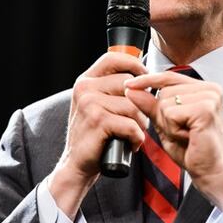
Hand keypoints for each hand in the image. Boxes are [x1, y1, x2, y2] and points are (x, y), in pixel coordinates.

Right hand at [48, 52, 147, 218]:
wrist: (77, 165)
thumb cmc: (95, 135)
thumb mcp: (98, 105)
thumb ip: (113, 88)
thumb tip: (144, 74)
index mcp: (86, 80)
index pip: (113, 58)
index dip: (134, 64)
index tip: (145, 78)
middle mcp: (85, 87)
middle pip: (129, 84)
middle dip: (141, 105)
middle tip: (136, 122)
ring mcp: (89, 103)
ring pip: (133, 106)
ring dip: (140, 124)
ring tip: (132, 134)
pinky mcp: (97, 121)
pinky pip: (131, 125)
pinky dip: (136, 138)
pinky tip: (131, 144)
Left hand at [124, 71, 222, 208]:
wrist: (209, 171)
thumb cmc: (192, 149)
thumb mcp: (166, 123)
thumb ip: (150, 105)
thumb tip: (131, 89)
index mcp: (204, 89)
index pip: (170, 77)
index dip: (148, 80)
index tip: (128, 84)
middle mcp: (210, 89)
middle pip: (165, 92)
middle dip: (164, 115)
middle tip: (182, 131)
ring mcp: (210, 98)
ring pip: (166, 103)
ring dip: (169, 124)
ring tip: (186, 135)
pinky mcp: (205, 110)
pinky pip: (171, 114)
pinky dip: (173, 129)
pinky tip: (188, 137)